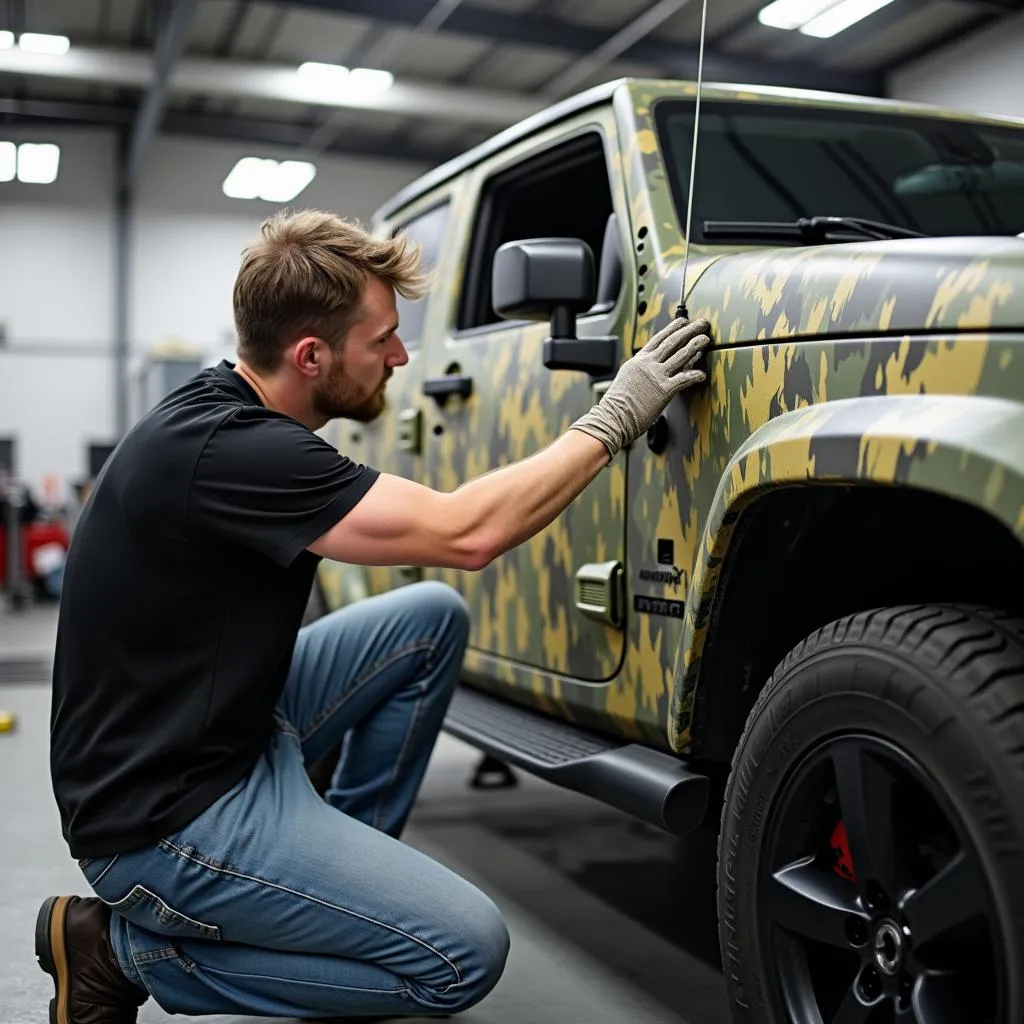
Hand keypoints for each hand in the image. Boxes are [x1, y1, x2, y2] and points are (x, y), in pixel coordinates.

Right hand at [569, 316, 709, 457]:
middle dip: (689, 330)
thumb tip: (650, 368)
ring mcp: (656, 376)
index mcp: (639, 360)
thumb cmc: (617, 404)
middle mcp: (648, 364)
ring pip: (680, 355)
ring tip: (705, 339)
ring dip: (695, 345)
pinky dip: (694, 375)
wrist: (612, 417)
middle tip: (701, 323)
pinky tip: (702, 373)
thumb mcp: (627, 378)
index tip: (683, 321)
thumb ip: (640, 370)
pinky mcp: (664, 390)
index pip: (659, 339)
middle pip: (672, 342)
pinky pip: (684, 379)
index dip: (673, 328)